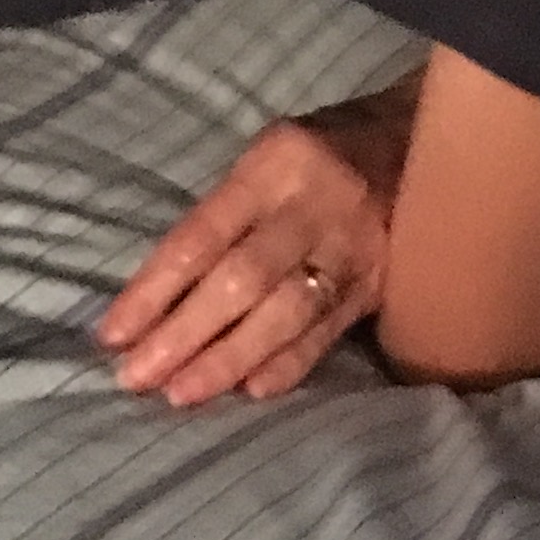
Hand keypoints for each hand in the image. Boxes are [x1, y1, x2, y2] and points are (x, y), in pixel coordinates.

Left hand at [94, 80, 417, 407]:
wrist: (427, 145)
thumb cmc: (322, 156)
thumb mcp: (268, 159)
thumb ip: (224, 216)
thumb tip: (157, 296)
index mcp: (275, 165)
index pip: (201, 235)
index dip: (153, 289)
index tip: (112, 334)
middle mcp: (316, 206)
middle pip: (241, 279)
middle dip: (184, 334)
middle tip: (135, 379)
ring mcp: (355, 247)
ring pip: (286, 313)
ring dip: (230, 358)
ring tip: (181, 394)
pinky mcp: (382, 282)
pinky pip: (329, 330)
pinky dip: (289, 364)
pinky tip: (251, 391)